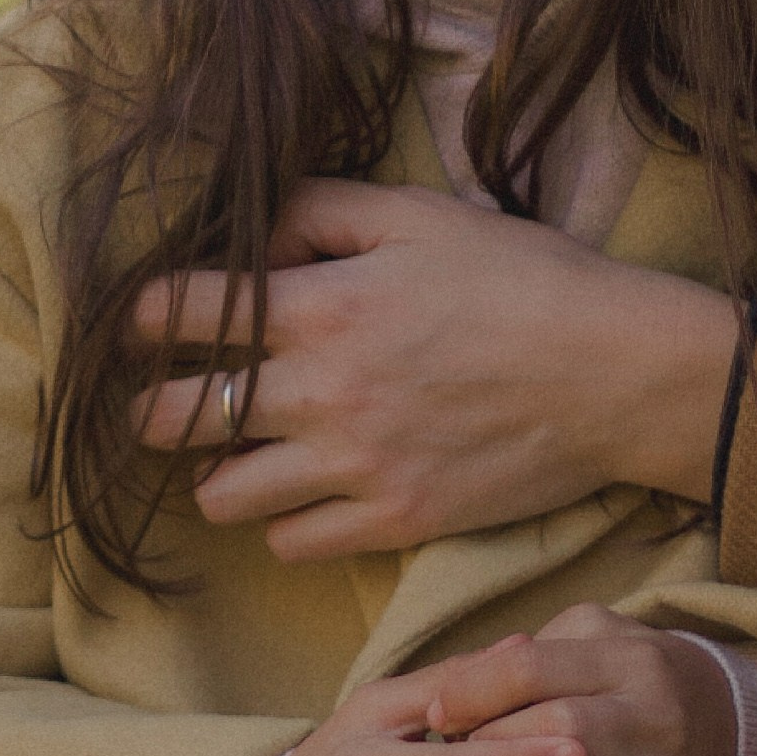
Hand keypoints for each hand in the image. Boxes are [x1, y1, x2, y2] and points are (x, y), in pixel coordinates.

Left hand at [129, 181, 738, 561]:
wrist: (617, 371)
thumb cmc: (524, 279)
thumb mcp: (418, 215)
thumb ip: (318, 211)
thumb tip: (248, 234)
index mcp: (320, 305)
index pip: (176, 314)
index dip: (139, 316)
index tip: (139, 323)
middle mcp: (321, 392)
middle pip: (173, 417)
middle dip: (154, 406)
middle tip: (168, 399)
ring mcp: (355, 465)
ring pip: (221, 496)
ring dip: (217, 474)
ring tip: (242, 454)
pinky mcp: (396, 520)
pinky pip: (292, 543)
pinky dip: (284, 522)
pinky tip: (304, 493)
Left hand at [426, 607, 736, 755]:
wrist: (735, 725)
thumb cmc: (627, 682)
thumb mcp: (586, 642)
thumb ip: (521, 660)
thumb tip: (448, 699)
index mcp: (630, 662)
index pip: (533, 669)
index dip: (471, 694)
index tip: (436, 718)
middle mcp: (662, 723)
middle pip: (565, 736)